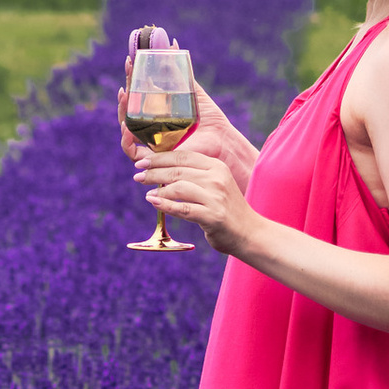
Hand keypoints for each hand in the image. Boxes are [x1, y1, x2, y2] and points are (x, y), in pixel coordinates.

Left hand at [138, 135, 254, 253]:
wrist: (250, 233)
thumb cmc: (227, 210)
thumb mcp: (216, 185)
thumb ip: (196, 177)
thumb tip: (164, 173)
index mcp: (216, 166)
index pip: (183, 156)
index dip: (159, 157)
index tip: (143, 161)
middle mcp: (216, 178)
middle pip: (178, 170)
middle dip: (154, 172)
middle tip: (138, 176)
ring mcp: (215, 197)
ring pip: (178, 187)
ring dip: (158, 188)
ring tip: (146, 192)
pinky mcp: (212, 216)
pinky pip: (183, 208)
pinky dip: (165, 204)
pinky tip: (154, 202)